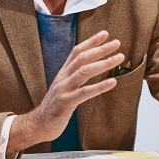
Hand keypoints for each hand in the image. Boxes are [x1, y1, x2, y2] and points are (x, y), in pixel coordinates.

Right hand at [7, 30, 120, 153]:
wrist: (39, 124)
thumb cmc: (54, 107)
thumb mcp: (62, 87)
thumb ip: (73, 77)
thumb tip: (88, 67)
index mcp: (62, 73)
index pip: (76, 52)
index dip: (91, 42)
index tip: (105, 34)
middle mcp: (62, 78)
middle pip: (82, 58)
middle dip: (100, 49)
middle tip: (117, 43)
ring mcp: (63, 90)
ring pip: (84, 71)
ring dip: (103, 63)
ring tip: (119, 58)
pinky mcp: (66, 103)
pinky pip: (85, 93)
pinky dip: (100, 86)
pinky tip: (113, 82)